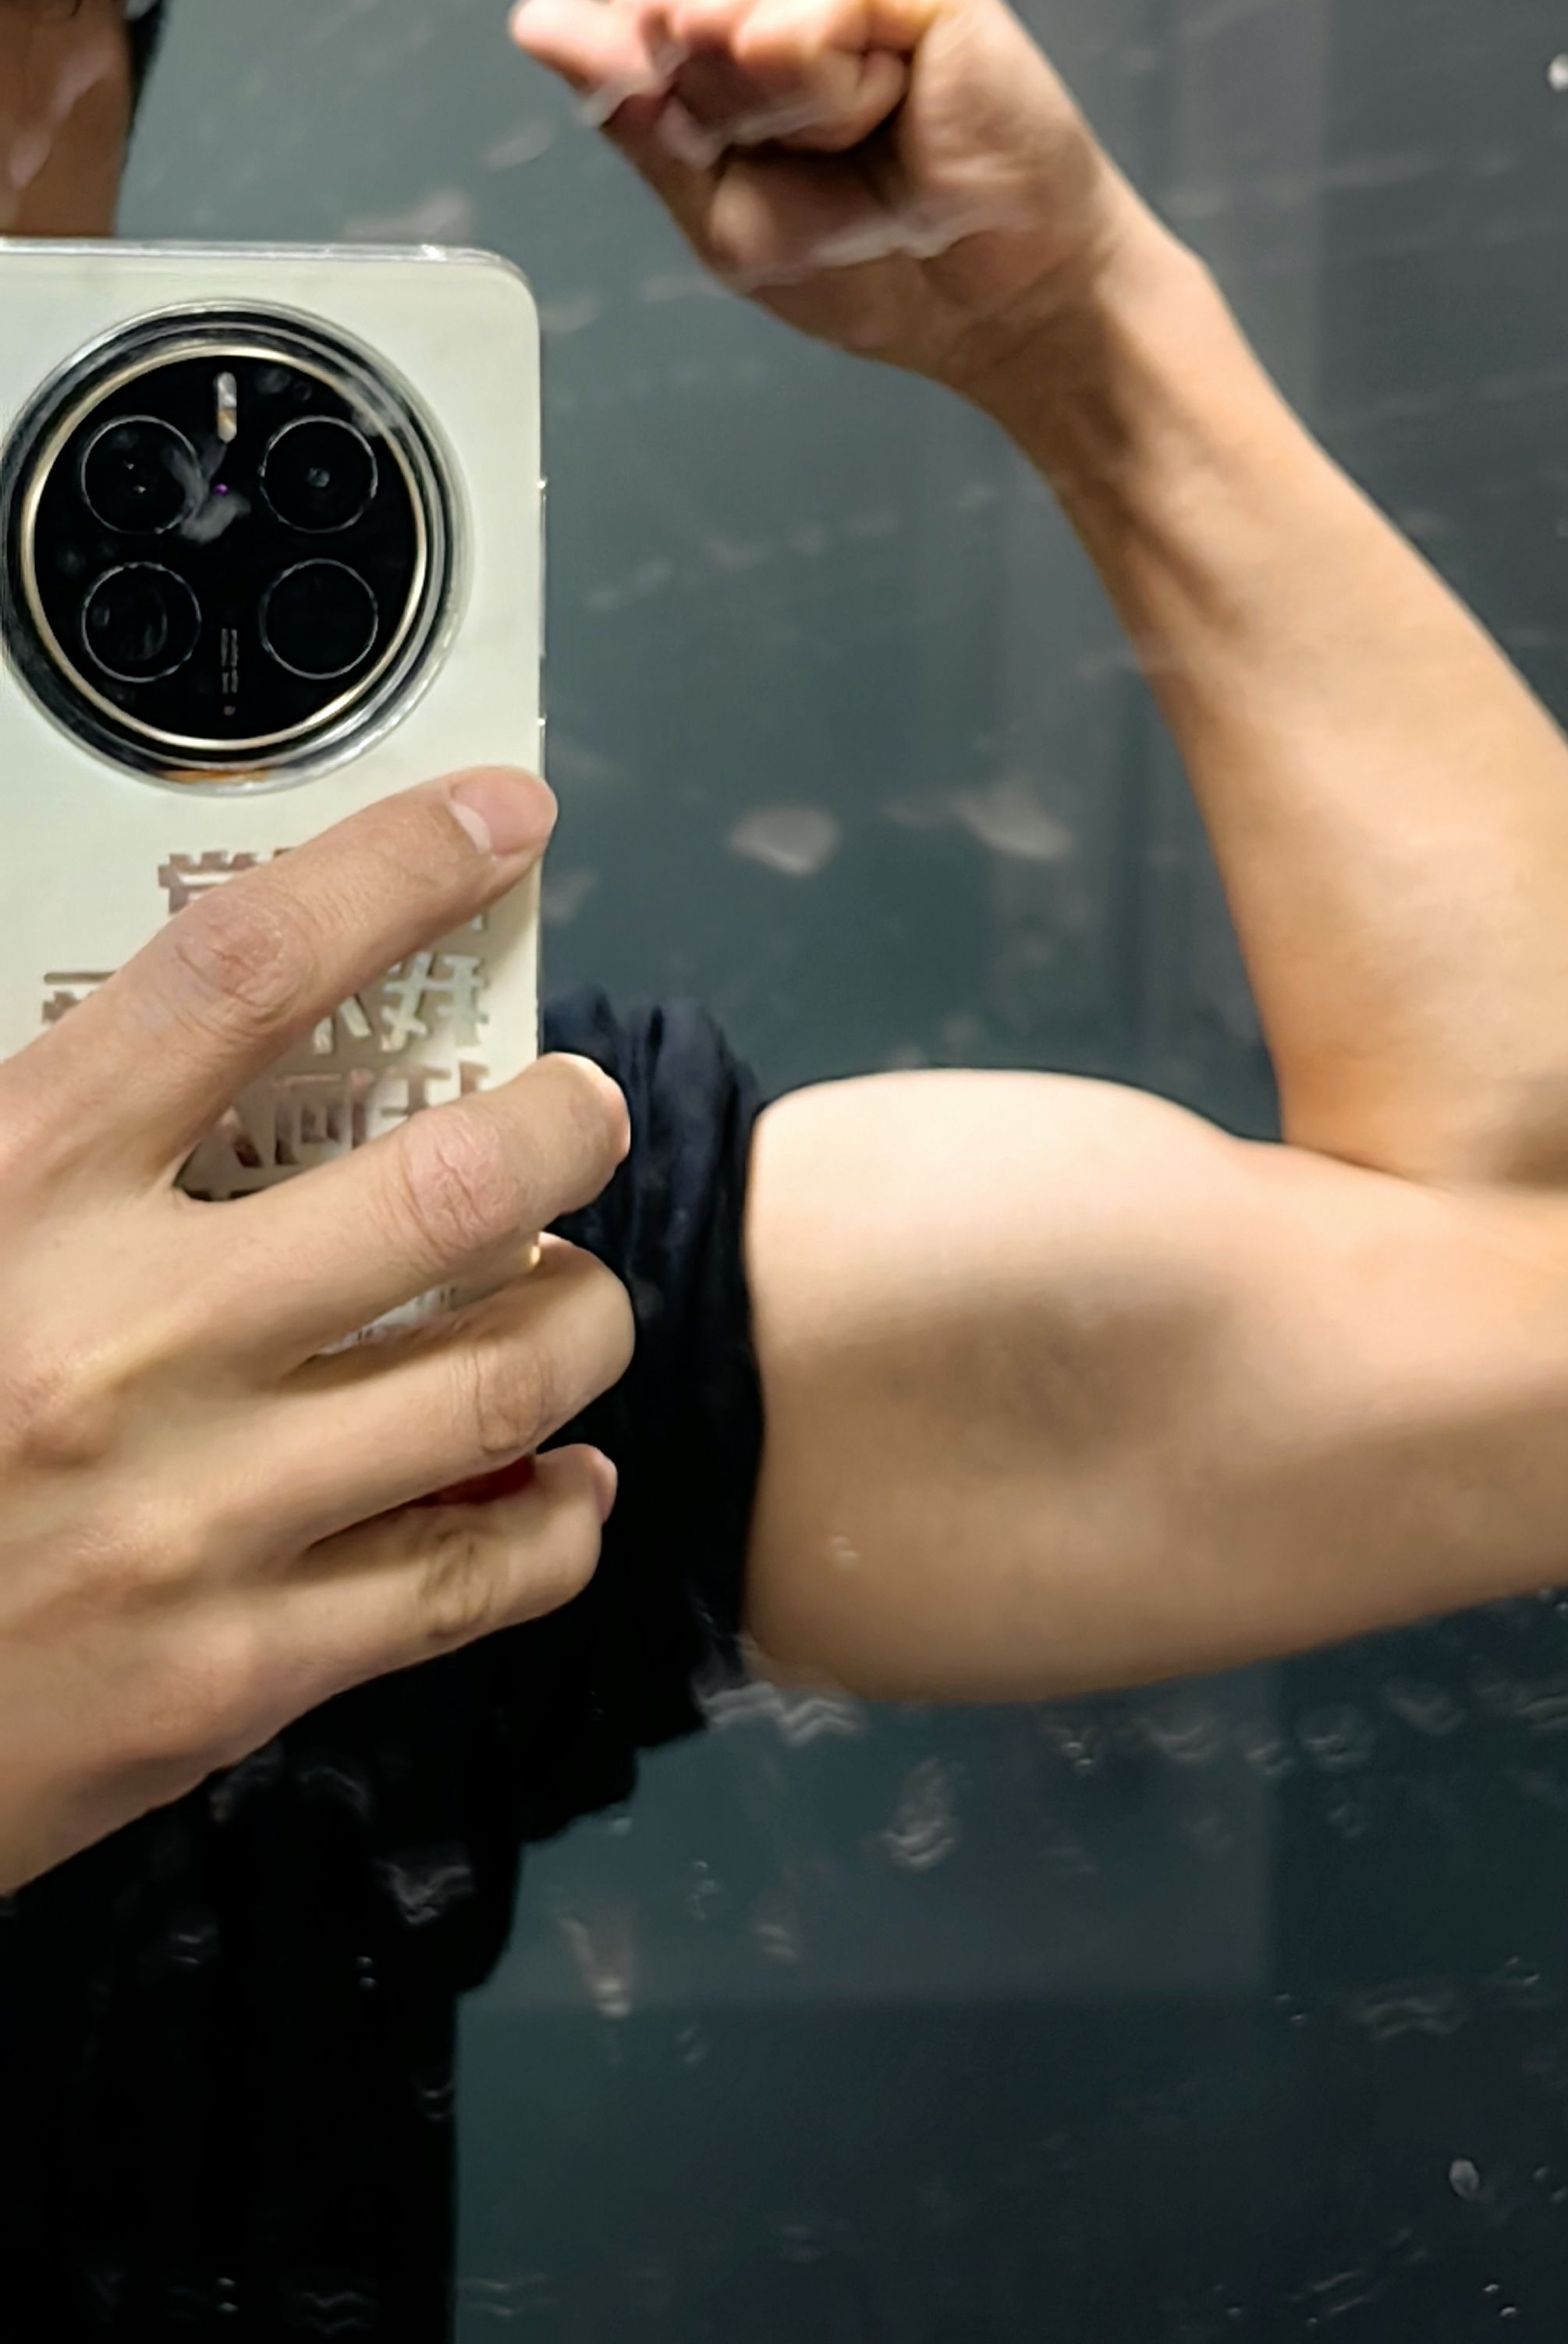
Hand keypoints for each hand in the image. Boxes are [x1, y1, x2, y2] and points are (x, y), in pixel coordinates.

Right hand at [0, 773, 632, 1891]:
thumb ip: (43, 1120)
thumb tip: (204, 1019)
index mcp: (9, 1193)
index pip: (242, 972)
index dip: (399, 869)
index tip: (504, 820)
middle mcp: (120, 1345)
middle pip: (453, 1187)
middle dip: (568, 1125)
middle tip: (579, 1110)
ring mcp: (190, 1520)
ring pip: (506, 1378)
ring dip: (581, 1315)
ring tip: (570, 1292)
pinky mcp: (233, 1676)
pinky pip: (477, 1579)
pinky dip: (556, 1517)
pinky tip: (559, 1480)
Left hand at [509, 0, 1146, 394]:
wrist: (1003, 306)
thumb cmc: (887, 267)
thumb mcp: (721, 206)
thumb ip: (634, 112)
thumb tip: (536, 19)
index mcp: (749, 15)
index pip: (635, 24)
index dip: (676, 117)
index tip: (772, 170)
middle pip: (664, 13)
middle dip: (726, 114)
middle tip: (834, 159)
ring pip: (723, 18)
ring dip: (785, 110)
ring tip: (875, 136)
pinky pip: (792, 22)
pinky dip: (828, 93)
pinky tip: (900, 108)